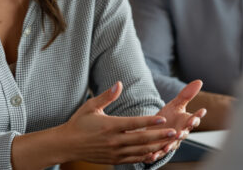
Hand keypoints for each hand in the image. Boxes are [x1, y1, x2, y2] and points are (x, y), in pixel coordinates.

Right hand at [56, 81, 178, 164]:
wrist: (67, 144)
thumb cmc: (79, 123)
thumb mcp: (91, 106)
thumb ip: (107, 95)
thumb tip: (119, 83)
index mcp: (110, 126)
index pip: (134, 123)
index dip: (150, 121)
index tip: (163, 118)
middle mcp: (114, 141)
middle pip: (142, 138)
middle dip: (160, 135)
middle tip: (175, 132)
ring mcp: (115, 152)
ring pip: (141, 150)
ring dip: (157, 146)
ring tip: (171, 142)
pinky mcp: (115, 160)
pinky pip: (134, 159)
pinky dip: (146, 157)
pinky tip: (157, 153)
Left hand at [146, 80, 206, 161]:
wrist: (155, 130)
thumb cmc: (168, 117)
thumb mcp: (176, 104)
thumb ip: (187, 95)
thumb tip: (199, 81)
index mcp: (185, 122)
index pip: (194, 119)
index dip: (198, 116)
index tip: (202, 111)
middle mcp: (180, 133)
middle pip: (184, 134)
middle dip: (184, 133)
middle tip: (183, 131)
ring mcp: (170, 142)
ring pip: (172, 145)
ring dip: (170, 145)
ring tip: (167, 145)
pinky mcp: (159, 149)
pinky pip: (158, 153)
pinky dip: (156, 155)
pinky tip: (152, 155)